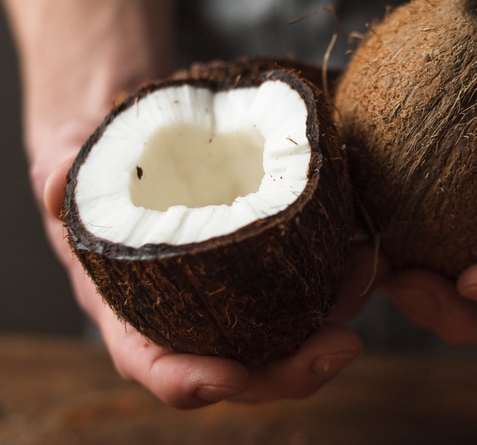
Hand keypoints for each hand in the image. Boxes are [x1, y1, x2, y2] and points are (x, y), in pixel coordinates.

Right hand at [44, 159, 372, 407]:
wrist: (148, 146)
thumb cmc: (108, 169)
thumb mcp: (75, 169)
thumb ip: (65, 178)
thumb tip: (60, 185)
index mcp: (136, 310)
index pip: (157, 362)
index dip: (191, 380)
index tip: (229, 377)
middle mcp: (194, 314)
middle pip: (243, 364)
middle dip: (292, 368)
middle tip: (341, 346)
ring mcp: (238, 291)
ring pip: (287, 328)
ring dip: (333, 314)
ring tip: (366, 279)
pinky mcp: (272, 261)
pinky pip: (309, 282)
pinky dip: (339, 274)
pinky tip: (365, 251)